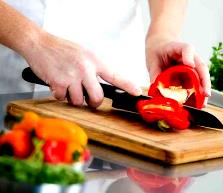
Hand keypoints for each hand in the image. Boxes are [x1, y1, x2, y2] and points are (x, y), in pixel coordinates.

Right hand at [23, 32, 140, 107]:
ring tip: (68, 85)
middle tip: (89, 99)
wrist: (39, 43)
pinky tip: (57, 83)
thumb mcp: (84, 54)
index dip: (127, 86)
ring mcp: (72, 76)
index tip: (136, 93)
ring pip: (78, 100)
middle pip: (97, 97)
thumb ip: (94, 68)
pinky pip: (62, 98)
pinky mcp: (58, 83)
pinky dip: (59, 94)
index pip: (115, 75)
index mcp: (95, 61)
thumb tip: (102, 83)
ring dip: (73, 97)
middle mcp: (86, 69)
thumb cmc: (62, 49)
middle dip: (93, 102)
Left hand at [146, 38, 210, 105]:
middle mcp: (189, 57)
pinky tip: (197, 105)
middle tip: (205, 94)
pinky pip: (196, 84)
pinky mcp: (190, 75)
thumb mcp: (153, 60)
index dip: (189, 56)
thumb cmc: (158, 52)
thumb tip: (156, 86)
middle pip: (200, 66)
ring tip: (203, 104)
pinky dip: (198, 95)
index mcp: (178, 48)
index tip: (190, 64)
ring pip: (201, 77)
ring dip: (203, 91)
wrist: (160, 47)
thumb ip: (155, 72)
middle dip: (204, 81)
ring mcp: (192, 66)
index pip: (187, 48)